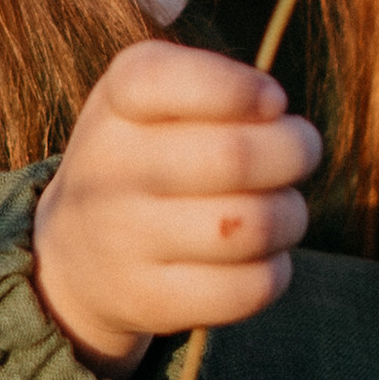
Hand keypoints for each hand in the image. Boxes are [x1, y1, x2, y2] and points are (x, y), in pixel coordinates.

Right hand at [31, 41, 320, 377]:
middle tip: (302, 152)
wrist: (76, 254)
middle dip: (296, 150)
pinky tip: (260, 256)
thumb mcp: (153, 101)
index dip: (237, 86)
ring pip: (252, 226)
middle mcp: (108, 170)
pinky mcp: (149, 300)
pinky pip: (248, 287)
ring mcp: (123, 240)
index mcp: (115, 103)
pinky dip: (275, 269)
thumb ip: (214, 84)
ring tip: (282, 209)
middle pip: (234, 158)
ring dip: (291, 215)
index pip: (160, 79)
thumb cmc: (145, 157)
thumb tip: (275, 112)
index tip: (273, 101)